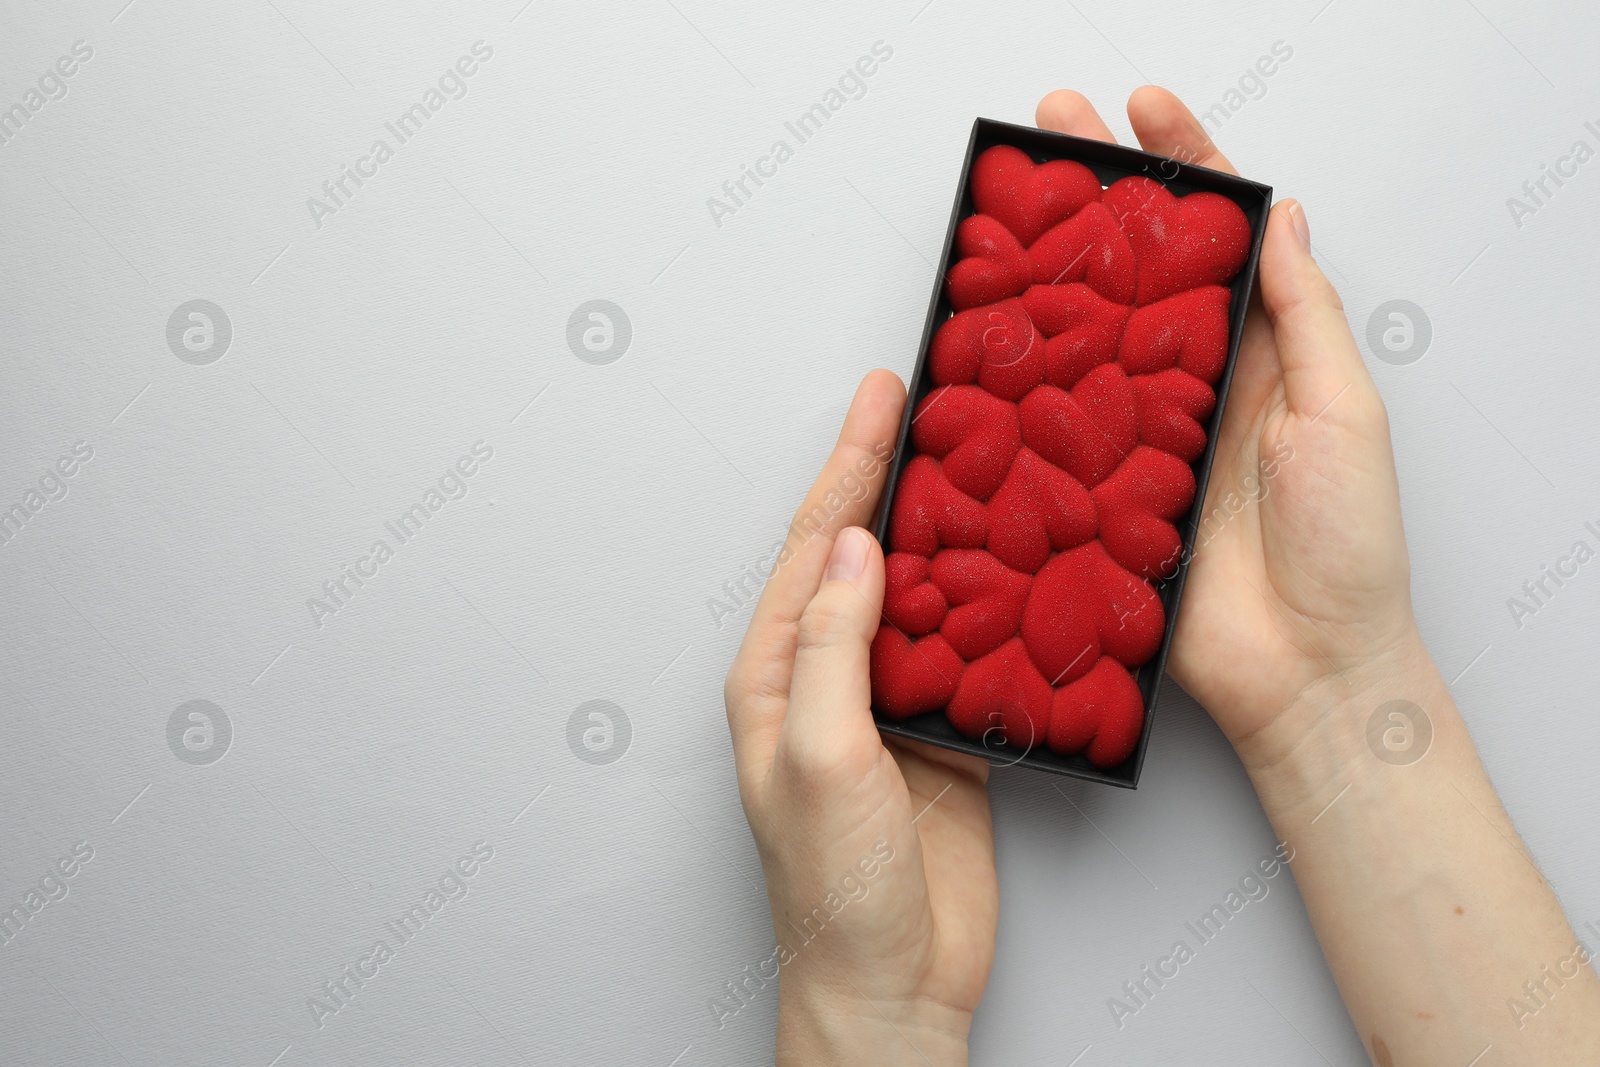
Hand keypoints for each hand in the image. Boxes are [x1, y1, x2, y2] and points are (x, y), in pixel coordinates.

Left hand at [724, 371, 995, 1065]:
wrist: (892, 981)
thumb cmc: (833, 889)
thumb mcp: (820, 757)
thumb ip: (835, 648)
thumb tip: (858, 549)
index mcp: (777, 674)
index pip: (816, 545)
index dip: (849, 464)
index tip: (883, 396)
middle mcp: (828, 677)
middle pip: (869, 552)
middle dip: (899, 475)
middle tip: (941, 401)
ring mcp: (890, 703)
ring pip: (925, 591)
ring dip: (955, 529)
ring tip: (990, 458)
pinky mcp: (946, 733)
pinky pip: (971, 646)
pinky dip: (998, 600)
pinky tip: (1022, 562)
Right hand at [1035, 88, 1425, 765]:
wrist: (1303, 669)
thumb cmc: (1346, 548)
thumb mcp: (1344, 413)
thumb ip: (1304, 315)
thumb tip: (1280, 217)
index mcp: (1260, 353)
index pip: (1217, 238)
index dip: (1181, 168)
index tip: (1142, 110)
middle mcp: (1191, 384)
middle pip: (1135, 268)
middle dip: (1093, 194)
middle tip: (1049, 130)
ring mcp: (1138, 436)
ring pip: (1085, 336)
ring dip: (1047, 272)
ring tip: (1006, 212)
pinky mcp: (1099, 490)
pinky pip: (1053, 426)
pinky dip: (1020, 382)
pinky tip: (989, 336)